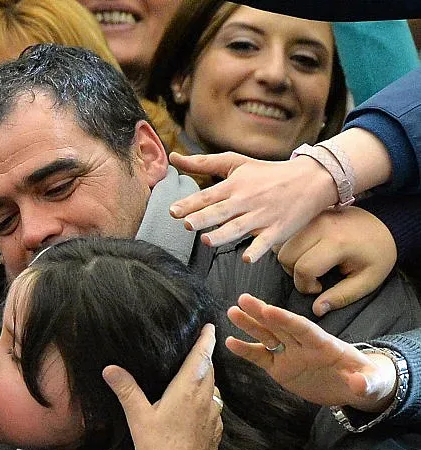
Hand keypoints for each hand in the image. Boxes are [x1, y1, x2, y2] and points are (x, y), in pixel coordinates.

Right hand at [103, 324, 220, 449]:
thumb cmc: (159, 447)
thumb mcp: (138, 417)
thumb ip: (126, 390)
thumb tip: (110, 368)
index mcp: (188, 391)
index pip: (202, 358)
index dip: (206, 341)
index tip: (210, 327)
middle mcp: (205, 400)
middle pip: (210, 371)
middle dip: (206, 357)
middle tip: (200, 346)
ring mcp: (213, 417)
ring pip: (214, 389)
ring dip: (208, 378)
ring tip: (197, 373)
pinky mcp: (215, 432)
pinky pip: (215, 407)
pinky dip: (209, 398)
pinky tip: (198, 405)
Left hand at [168, 151, 336, 262]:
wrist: (310, 180)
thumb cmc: (267, 173)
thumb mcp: (236, 163)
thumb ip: (203, 163)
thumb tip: (173, 157)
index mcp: (235, 185)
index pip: (208, 196)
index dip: (190, 203)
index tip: (173, 211)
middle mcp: (246, 201)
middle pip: (222, 211)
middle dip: (204, 218)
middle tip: (187, 224)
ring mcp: (262, 217)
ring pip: (239, 228)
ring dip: (223, 235)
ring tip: (206, 240)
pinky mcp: (277, 230)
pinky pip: (265, 243)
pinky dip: (257, 251)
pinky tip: (247, 259)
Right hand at [226, 293, 397, 412]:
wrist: (355, 388)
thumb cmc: (368, 381)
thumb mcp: (373, 383)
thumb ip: (366, 382)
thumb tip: (358, 382)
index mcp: (326, 344)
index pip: (304, 329)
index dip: (287, 320)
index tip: (269, 310)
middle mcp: (304, 345)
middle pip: (281, 326)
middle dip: (262, 313)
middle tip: (243, 299)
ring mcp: (290, 355)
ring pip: (267, 337)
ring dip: (250, 325)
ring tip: (232, 311)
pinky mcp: (280, 368)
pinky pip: (260, 357)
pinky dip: (246, 350)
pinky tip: (230, 342)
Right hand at [276, 206, 395, 316]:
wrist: (385, 223)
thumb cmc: (377, 254)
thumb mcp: (368, 281)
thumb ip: (342, 297)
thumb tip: (317, 310)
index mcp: (337, 242)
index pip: (303, 268)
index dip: (306, 285)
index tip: (320, 287)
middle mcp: (320, 226)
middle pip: (286, 256)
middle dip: (294, 273)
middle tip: (313, 277)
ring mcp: (311, 218)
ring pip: (281, 246)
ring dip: (290, 261)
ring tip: (309, 264)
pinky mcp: (307, 215)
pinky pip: (285, 236)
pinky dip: (288, 248)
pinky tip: (305, 253)